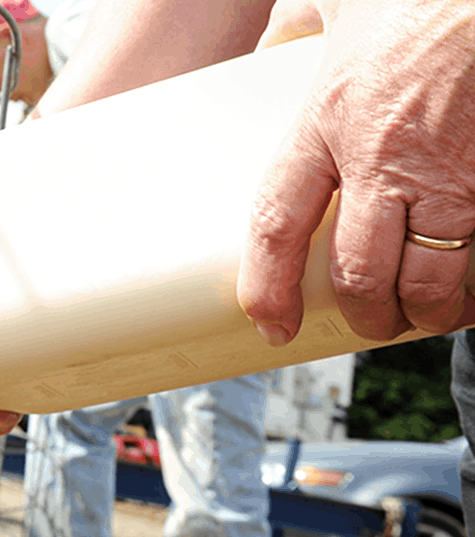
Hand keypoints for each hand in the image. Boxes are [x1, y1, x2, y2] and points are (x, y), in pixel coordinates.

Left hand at [238, 0, 474, 343]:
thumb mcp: (338, 2)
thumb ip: (294, 29)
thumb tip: (266, 50)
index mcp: (328, 119)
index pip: (278, 222)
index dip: (268, 285)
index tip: (268, 321)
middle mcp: (385, 157)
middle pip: (360, 272)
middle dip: (365, 314)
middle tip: (370, 321)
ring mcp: (454, 174)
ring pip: (432, 278)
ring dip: (426, 310)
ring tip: (423, 313)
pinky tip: (471, 287)